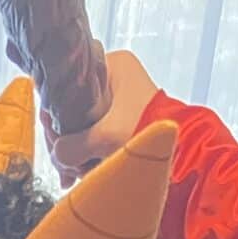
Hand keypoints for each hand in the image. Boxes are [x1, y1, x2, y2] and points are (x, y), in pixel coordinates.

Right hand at [46, 50, 159, 181]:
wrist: (183, 150)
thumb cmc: (148, 131)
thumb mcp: (103, 137)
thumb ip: (71, 147)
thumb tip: (57, 155)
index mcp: (111, 64)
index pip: (65, 88)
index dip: (54, 120)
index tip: (55, 144)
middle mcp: (113, 76)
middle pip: (71, 110)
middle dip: (65, 143)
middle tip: (65, 166)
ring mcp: (118, 97)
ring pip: (79, 125)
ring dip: (74, 152)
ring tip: (75, 174)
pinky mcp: (121, 118)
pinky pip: (92, 134)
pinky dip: (85, 154)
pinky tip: (80, 173)